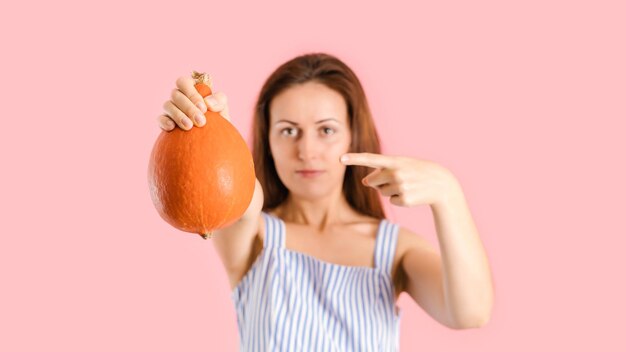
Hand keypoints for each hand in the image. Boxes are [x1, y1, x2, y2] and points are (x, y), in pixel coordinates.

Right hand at [157, 74, 230, 130]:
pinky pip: (160, 119)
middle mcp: (179, 97)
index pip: (184, 82)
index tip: (203, 108)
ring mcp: (170, 109)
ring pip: (168, 105)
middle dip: (188, 108)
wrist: (213, 140)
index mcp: (191, 89)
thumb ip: (219, 100)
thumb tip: (207, 103)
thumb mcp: (222, 109)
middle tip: (201, 121)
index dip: (191, 93)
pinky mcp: (165, 122)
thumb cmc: (218, 121)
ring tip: (189, 127)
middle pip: (176, 94)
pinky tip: (171, 127)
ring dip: (178, 115)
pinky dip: (164, 121)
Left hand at [340, 153, 459, 207]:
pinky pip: (392, 201)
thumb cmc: (418, 172)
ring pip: (383, 192)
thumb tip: (365, 182)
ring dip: (392, 190)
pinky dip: (400, 199)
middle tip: (399, 179)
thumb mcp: (402, 165)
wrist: (441, 184)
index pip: (371, 159)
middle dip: (380, 182)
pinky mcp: (404, 199)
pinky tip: (412, 194)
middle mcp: (396, 173)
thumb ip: (382, 170)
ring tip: (409, 185)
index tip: (340, 158)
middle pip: (373, 181)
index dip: (355, 159)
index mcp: (395, 161)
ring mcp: (400, 186)